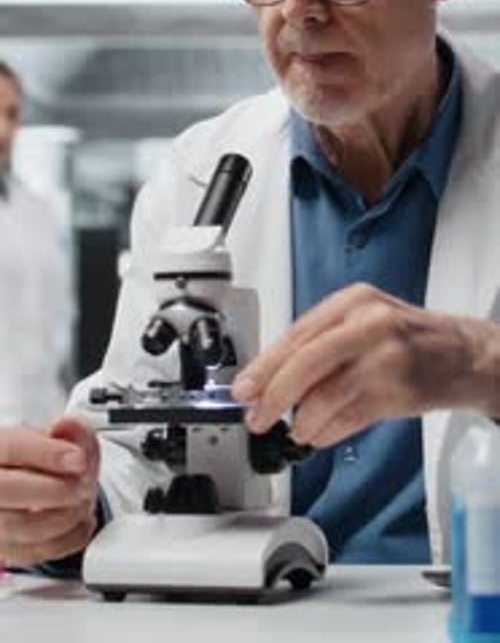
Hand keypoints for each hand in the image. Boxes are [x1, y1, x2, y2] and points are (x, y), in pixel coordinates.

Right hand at [0, 415, 99, 566]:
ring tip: (83, 501)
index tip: (79, 460)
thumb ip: (72, 428)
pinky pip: (32, 554)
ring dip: (64, 516)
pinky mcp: (3, 550)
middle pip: (7, 490)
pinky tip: (80, 521)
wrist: (34, 486)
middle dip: (55, 490)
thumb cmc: (42, 460)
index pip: (11, 449)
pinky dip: (66, 539)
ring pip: (19, 528)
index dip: (47, 454)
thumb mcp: (62, 435)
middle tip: (83, 485)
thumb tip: (68, 426)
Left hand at [232, 283, 499, 446]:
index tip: (243, 388)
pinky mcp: (398, 393)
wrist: (463, 353)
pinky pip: (348, 418)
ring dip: (302, 421)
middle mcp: (369, 325)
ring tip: (297, 429)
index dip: (264, 366)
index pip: (297, 335)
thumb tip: (270, 376)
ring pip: (325, 397)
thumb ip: (319, 342)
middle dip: (274, 396)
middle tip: (257, 416)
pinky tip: (320, 433)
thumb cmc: (405, 338)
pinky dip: (327, 431)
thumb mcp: (361, 321)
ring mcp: (385, 360)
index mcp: (353, 302)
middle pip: (306, 363)